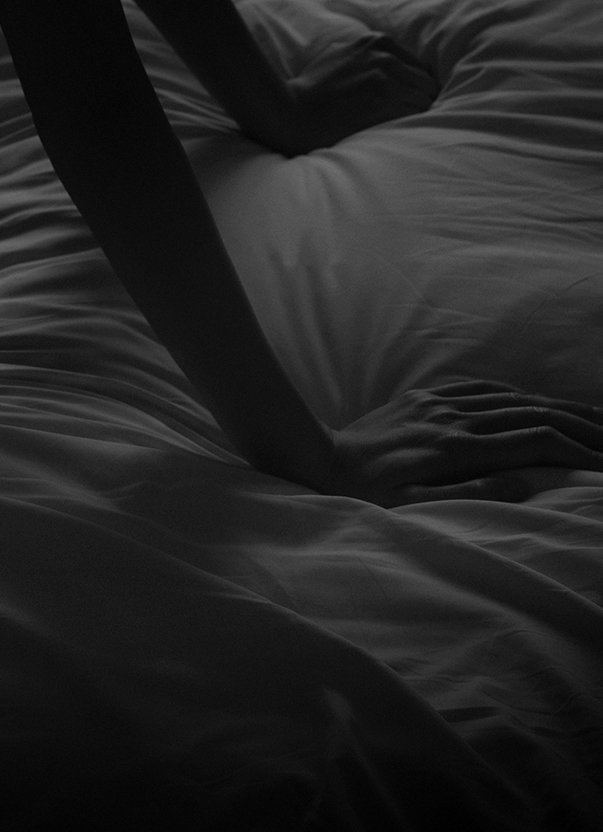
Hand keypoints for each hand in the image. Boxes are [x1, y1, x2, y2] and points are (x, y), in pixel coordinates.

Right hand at [272, 28, 436, 153]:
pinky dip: (410, 123)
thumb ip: (366, 53)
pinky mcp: (386, 99)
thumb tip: (391, 59)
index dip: (412, 85)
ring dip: (415, 113)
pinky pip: (417, 113)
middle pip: (425, 82)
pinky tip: (395, 130)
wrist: (295, 111)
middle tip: (405, 116)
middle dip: (418, 99)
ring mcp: (386, 76)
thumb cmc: (314, 88)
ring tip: (399, 125)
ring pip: (424, 99)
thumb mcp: (339, 54)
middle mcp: (384, 55)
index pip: (417, 65)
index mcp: (375, 41)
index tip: (406, 100)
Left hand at [323, 380, 602, 504]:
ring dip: (554, 406)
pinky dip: (515, 394)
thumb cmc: (366, 494)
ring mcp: (438, 402)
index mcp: (456, 447)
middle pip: (532, 413)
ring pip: (511, 397)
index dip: (576, 449)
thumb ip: (471, 493)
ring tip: (588, 417)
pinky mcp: (424, 397)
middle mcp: (453, 417)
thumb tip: (524, 484)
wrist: (318, 456)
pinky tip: (530, 400)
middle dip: (578, 424)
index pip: (533, 441)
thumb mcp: (415, 506)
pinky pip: (480, 388)